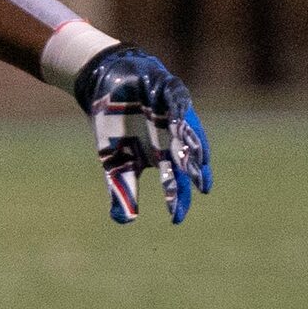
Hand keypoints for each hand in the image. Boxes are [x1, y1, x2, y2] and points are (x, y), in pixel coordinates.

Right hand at [72, 45, 211, 223]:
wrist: (106, 86)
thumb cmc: (113, 125)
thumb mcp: (114, 163)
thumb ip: (122, 190)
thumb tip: (126, 222)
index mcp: (163, 156)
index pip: (174, 181)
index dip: (175, 198)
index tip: (175, 218)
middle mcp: (173, 138)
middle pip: (187, 159)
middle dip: (194, 172)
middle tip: (201, 188)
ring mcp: (172, 116)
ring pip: (188, 132)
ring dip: (193, 145)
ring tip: (199, 159)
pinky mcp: (168, 92)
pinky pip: (178, 102)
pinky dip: (179, 112)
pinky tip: (180, 124)